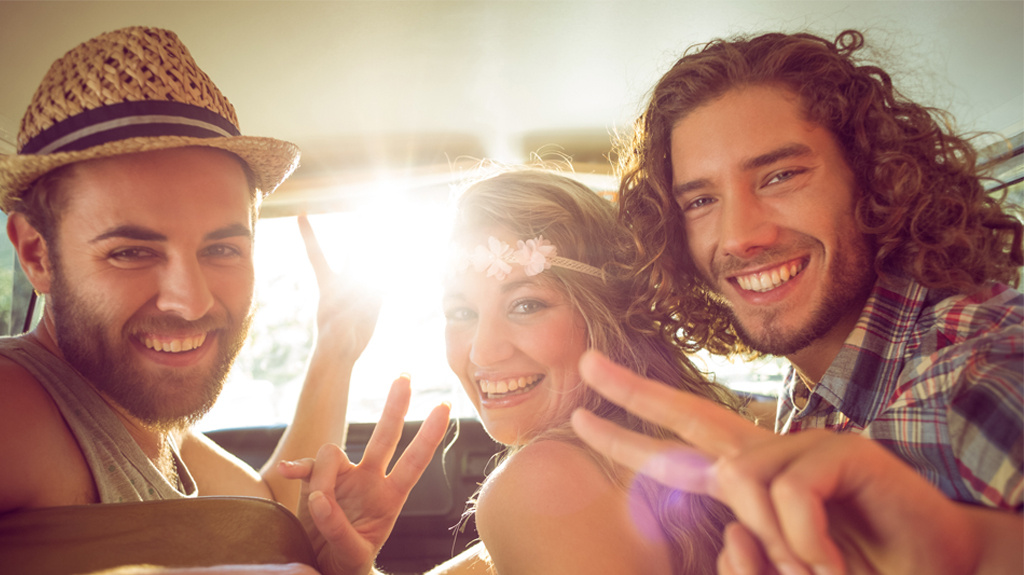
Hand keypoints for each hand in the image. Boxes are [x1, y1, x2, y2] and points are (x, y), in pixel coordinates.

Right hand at [280, 376, 450, 574]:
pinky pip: (306, 466)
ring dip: (322, 479)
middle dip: (395, 406)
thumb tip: (321, 501)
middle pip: (386, 436)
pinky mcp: (317, 481)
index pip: (414, 462)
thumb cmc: (348, 562)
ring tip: (317, 509)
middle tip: (405, 376)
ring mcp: (344, 478)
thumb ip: (339, 529)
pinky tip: (287, 473)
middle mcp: (370, 480)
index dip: (429, 436)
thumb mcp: (352, 553)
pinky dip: (297, 468)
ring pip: (334, 452)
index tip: (444, 408)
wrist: (325, 569)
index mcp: (390, 498)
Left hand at [298, 214, 381, 362]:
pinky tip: (403, 259)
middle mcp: (344, 282)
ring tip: (390, 230)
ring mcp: (360, 290)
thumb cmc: (331, 340)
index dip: (308, 234)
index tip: (300, 213)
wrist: (341, 352)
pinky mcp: (374, 300)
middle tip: (363, 211)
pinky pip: (384, 283)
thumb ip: (350, 308)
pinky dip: (393, 272)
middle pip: (351, 253)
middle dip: (358, 233)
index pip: (316, 254)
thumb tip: (363, 297)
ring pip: (372, 265)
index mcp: (327, 285)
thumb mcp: (336, 325)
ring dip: (381, 249)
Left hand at [569, 350, 984, 574]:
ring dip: (773, 539)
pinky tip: (829, 556)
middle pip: (690, 414)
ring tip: (818, 566)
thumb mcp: (781, 557)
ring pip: (740, 479)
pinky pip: (790, 493)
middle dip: (634, 390)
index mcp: (750, 480)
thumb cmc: (855, 563)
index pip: (675, 453)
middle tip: (585, 361)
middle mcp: (769, 453)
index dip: (627, 436)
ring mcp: (806, 444)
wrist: (932, 565)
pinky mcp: (844, 450)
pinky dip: (804, 538)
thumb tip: (732, 514)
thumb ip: (748, 540)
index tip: (581, 415)